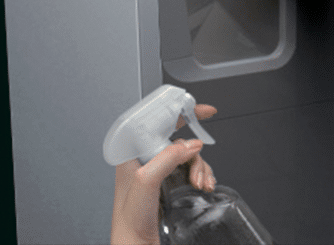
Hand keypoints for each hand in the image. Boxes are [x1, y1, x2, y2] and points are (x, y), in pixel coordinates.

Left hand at [110, 104, 217, 244]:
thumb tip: (190, 143)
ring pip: (188, 157)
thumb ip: (167, 157)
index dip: (181, 112)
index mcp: (132, 152)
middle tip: (200, 163)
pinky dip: (202, 176)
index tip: (203, 111)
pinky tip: (204, 186)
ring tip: (201, 183)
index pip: (158, 121)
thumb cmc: (129, 222)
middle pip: (179, 140)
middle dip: (195, 151)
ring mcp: (158, 174)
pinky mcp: (168, 187)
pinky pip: (191, 172)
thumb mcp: (146, 181)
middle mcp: (145, 160)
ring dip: (201, 167)